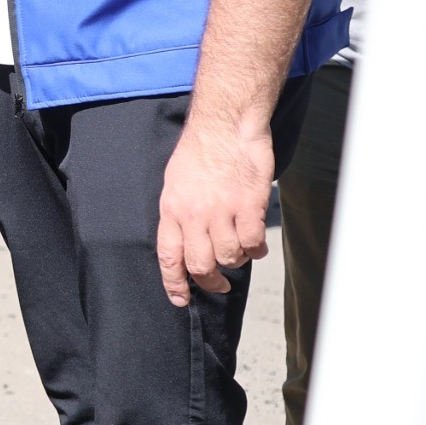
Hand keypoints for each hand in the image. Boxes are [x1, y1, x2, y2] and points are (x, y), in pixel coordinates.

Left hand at [156, 118, 274, 306]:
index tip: (181, 300)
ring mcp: (222, 211)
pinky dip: (256, 249)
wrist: (226, 124)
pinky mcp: (248, 205)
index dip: (175, 283)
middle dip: (211, 282)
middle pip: (201, 265)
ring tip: (241, 249)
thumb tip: (185, 243)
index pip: (168, 257)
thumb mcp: (175, 182)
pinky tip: (256, 242)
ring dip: (237, 260)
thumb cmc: (200, 150)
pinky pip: (252, 243)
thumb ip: (179, 213)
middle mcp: (194, 214)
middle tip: (220, 284)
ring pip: (230, 257)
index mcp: (171, 209)